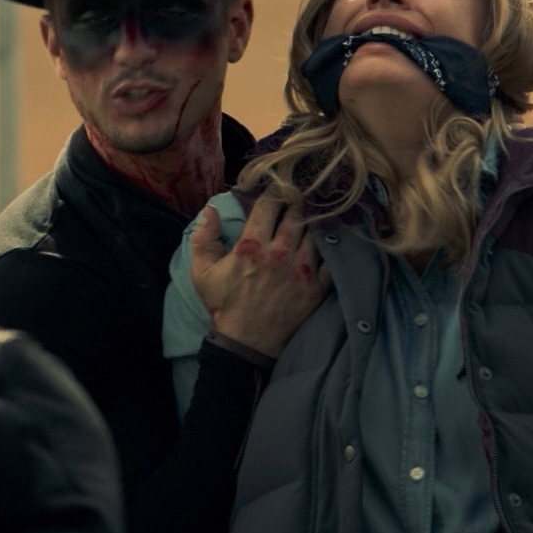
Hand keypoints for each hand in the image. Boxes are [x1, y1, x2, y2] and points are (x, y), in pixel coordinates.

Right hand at [189, 195, 330, 357]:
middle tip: (297, 199)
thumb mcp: (202, 272)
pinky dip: (330, 248)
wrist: (247, 342)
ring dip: (312, 223)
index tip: (277, 189)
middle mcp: (278, 254)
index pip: (269, 206)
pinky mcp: (316, 288)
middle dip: (296, 203)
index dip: (274, 192)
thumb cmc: (224, 305)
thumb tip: (211, 208)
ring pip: (314, 233)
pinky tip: (326, 242)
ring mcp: (301, 271)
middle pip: (296, 215)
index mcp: (251, 247)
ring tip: (311, 218)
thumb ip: (203, 237)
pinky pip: (330, 260)